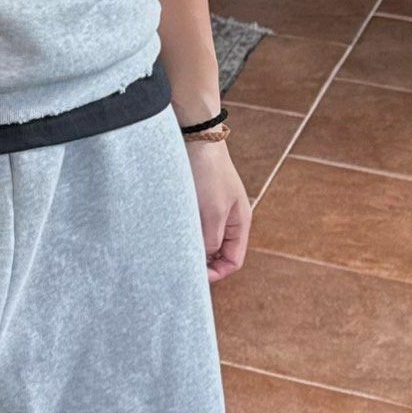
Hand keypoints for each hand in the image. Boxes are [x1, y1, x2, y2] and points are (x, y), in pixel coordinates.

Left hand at [185, 138, 250, 282]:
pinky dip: (184, 229)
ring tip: (174, 245)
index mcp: (240, 223)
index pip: (233, 261)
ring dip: (191, 243)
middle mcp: (229, 218)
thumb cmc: (208, 173)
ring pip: (203, 238)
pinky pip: (193, 223)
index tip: (195, 275)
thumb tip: (202, 260)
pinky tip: (171, 229)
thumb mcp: (212, 212)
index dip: (216, 272)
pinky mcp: (198, 198)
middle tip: (181, 262)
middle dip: (202, 260)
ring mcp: (213, 207)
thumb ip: (210, 240)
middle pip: (218, 252)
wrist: (197, 137)